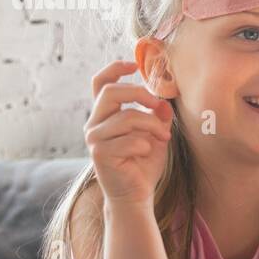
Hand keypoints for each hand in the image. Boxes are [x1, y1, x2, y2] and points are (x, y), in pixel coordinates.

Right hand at [85, 60, 173, 208]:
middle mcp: (94, 123)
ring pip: (127, 117)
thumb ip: (158, 115)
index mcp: (104, 114)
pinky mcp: (100, 154)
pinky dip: (146, 145)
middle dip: (140, 94)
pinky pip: (130, 140)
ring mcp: (94, 139)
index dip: (115, 68)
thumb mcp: (155, 133)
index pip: (100, 83)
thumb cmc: (143, 162)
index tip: (134, 64)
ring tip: (164, 137)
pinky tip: (146, 153)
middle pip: (111, 92)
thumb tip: (164, 101)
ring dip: (152, 126)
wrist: (136, 194)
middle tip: (159, 105)